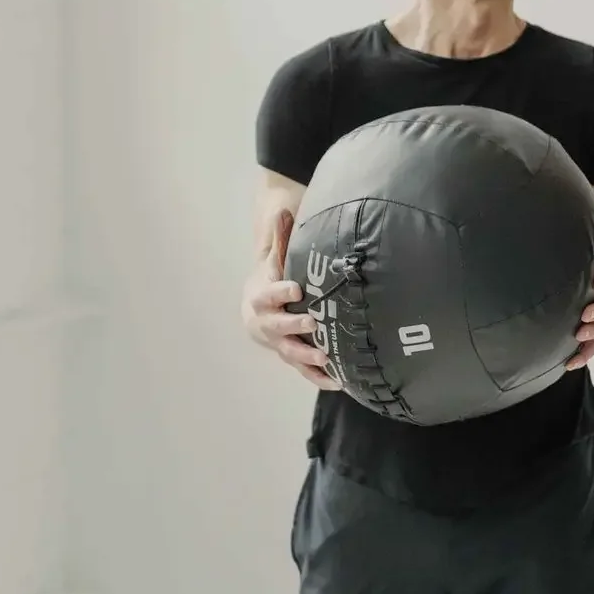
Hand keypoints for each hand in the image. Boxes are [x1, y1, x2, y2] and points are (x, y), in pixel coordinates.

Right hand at [241, 210, 335, 388]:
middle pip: (277, 326)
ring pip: (290, 352)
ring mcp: (278, 343)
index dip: (280, 292)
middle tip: (312, 323)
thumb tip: (283, 211)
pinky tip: (337, 382)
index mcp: (261, 298)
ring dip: (307, 356)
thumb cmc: (271, 280)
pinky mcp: (290, 356)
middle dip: (294, 325)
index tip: (296, 289)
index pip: (268, 294)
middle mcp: (266, 323)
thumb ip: (280, 241)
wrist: (255, 309)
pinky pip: (303, 370)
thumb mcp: (273, 261)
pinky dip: (318, 376)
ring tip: (326, 358)